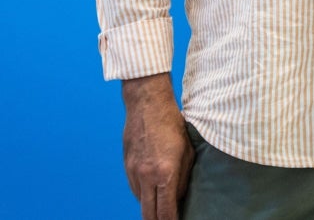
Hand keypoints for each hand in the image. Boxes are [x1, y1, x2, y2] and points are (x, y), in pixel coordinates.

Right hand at [121, 75, 194, 219]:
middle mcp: (146, 177)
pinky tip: (152, 189)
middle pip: (148, 214)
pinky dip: (143, 194)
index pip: (166, 212)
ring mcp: (134, 172)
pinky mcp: (126, 166)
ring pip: (140, 202)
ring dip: (150, 207)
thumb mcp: (187, 151)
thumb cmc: (172, 124)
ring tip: (161, 205)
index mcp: (165, 174)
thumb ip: (183, 178)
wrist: (147, 104)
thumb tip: (179, 198)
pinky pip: (134, 189)